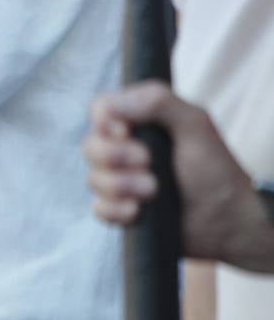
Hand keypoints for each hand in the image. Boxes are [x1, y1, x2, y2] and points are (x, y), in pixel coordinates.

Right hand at [84, 81, 273, 271]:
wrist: (231, 222)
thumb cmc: (217, 170)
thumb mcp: (195, 123)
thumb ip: (157, 100)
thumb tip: (110, 107)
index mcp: (139, 122)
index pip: (99, 110)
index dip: (105, 122)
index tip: (126, 132)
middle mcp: (125, 149)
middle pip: (90, 146)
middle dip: (116, 157)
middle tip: (148, 162)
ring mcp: (122, 182)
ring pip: (93, 179)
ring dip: (122, 185)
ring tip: (154, 191)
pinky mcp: (122, 211)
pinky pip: (99, 209)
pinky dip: (117, 210)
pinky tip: (139, 211)